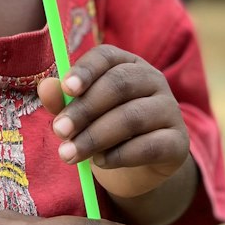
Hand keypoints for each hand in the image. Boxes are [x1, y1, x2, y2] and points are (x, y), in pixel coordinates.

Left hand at [38, 46, 189, 203]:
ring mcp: (170, 109)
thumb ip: (63, 100)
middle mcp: (153, 79)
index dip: (86, 70)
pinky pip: (149, 146)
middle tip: (58, 131)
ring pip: (132, 117)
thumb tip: (45, 87)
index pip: (107, 56)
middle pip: (119, 85)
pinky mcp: (179, 142)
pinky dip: (119, 156)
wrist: (137, 167)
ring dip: (96, 136)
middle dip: (84, 109)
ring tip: (70, 153)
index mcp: (126, 63)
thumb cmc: (104, 129)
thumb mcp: (80, 114)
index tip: (66, 89)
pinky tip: (100, 163)